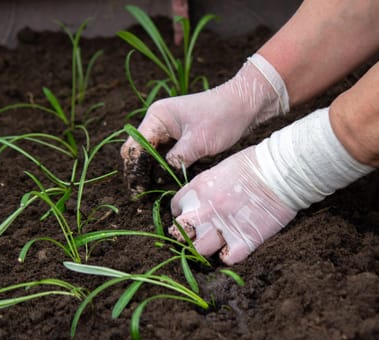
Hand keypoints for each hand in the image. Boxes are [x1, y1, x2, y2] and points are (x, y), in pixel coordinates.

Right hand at [120, 54, 288, 193]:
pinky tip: (167, 182)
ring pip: (151, 155)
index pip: (135, 146)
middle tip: (143, 195)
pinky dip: (165, 168)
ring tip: (153, 192)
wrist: (244, 105)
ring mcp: (168, 130)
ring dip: (153, 172)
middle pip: (140, 151)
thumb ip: (176, 160)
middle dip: (140, 172)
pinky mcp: (178, 138)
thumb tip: (160, 178)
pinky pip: (165, 155)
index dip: (134, 168)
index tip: (138, 189)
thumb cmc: (222, 118)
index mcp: (157, 117)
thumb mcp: (198, 142)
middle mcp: (158, 122)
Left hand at [168, 146, 296, 264]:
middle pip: (180, 233)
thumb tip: (199, 201)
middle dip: (186, 234)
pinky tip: (233, 247)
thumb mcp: (220, 169)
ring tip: (215, 241)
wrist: (280, 172)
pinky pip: (227, 258)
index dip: (182, 212)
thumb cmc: (254, 164)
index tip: (189, 214)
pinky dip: (228, 255)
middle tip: (196, 233)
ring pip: (199, 250)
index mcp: (199, 189)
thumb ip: (206, 188)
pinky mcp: (244, 240)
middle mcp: (206, 210)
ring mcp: (224, 226)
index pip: (176, 207)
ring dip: (205, 247)